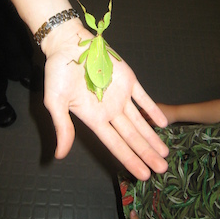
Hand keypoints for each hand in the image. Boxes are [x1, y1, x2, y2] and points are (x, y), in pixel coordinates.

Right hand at [42, 22, 168, 180]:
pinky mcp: (128, 80)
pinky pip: (143, 97)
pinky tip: (163, 123)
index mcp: (94, 118)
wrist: (67, 44)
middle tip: (162, 169)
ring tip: (164, 153)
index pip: (115, 144)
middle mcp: (110, 110)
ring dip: (152, 136)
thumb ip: (62, 127)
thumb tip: (60, 156)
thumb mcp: (55, 102)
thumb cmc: (58, 72)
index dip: (129, 159)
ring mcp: (120, 95)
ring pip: (140, 120)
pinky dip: (153, 109)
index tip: (142, 174)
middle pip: (132, 136)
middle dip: (146, 153)